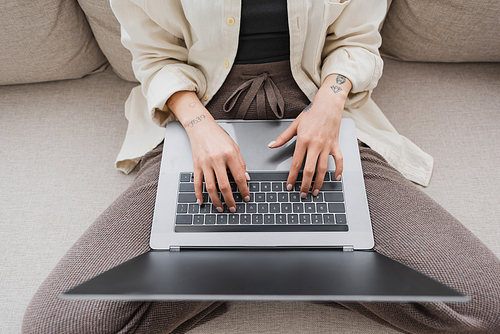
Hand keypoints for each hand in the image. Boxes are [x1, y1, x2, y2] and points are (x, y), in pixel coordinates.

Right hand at [186, 116, 250, 211]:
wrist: (200, 127)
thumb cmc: (218, 136)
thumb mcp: (235, 146)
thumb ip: (241, 163)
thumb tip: (246, 178)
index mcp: (230, 154)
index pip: (239, 177)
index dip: (244, 190)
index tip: (246, 197)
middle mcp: (217, 159)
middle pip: (224, 185)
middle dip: (230, 200)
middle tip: (233, 208)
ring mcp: (205, 163)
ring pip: (211, 187)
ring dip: (216, 200)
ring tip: (221, 208)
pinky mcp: (196, 165)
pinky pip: (197, 183)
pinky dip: (199, 194)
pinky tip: (202, 201)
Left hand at [268, 74, 349, 196]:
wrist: (328, 104)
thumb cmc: (311, 114)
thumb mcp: (294, 125)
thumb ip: (282, 138)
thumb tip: (271, 145)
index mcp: (303, 140)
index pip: (296, 163)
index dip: (292, 177)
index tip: (289, 186)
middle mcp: (316, 144)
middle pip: (310, 170)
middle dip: (305, 185)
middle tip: (302, 194)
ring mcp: (327, 146)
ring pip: (323, 169)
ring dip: (319, 182)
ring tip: (315, 191)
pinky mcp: (336, 145)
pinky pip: (339, 160)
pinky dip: (339, 170)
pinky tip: (335, 179)